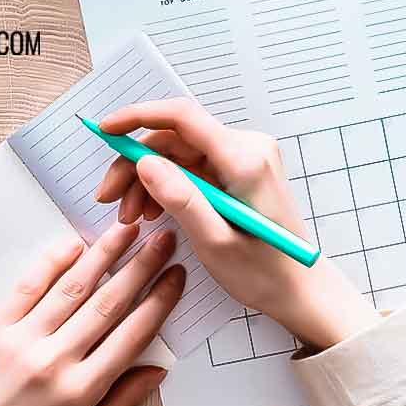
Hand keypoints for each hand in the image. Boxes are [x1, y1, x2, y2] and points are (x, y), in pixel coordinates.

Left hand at [0, 223, 184, 405]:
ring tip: (126, 229)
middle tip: (163, 239)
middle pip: (108, 303)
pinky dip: (52, 262)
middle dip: (141, 266)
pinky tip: (73, 244)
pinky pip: (27, 288)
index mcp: (80, 393)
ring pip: (72, 287)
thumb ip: (119, 404)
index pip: (132, 335)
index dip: (160, 301)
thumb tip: (157, 371)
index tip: (176, 277)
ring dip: (104, 254)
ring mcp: (20, 343)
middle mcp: (53, 362)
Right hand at [93, 98, 378, 349]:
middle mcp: (247, 148)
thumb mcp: (215, 242)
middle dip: (136, 166)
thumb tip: (144, 162)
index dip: (138, 117)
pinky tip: (154, 212)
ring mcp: (243, 157)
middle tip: (109, 201)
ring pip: (177, 154)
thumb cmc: (264, 273)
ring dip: (147, 180)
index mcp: (245, 160)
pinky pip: (191, 167)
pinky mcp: (238, 170)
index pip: (182, 117)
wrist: (300, 289)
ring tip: (131, 216)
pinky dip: (167, 186)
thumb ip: (180, 199)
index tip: (105, 129)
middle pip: (173, 139)